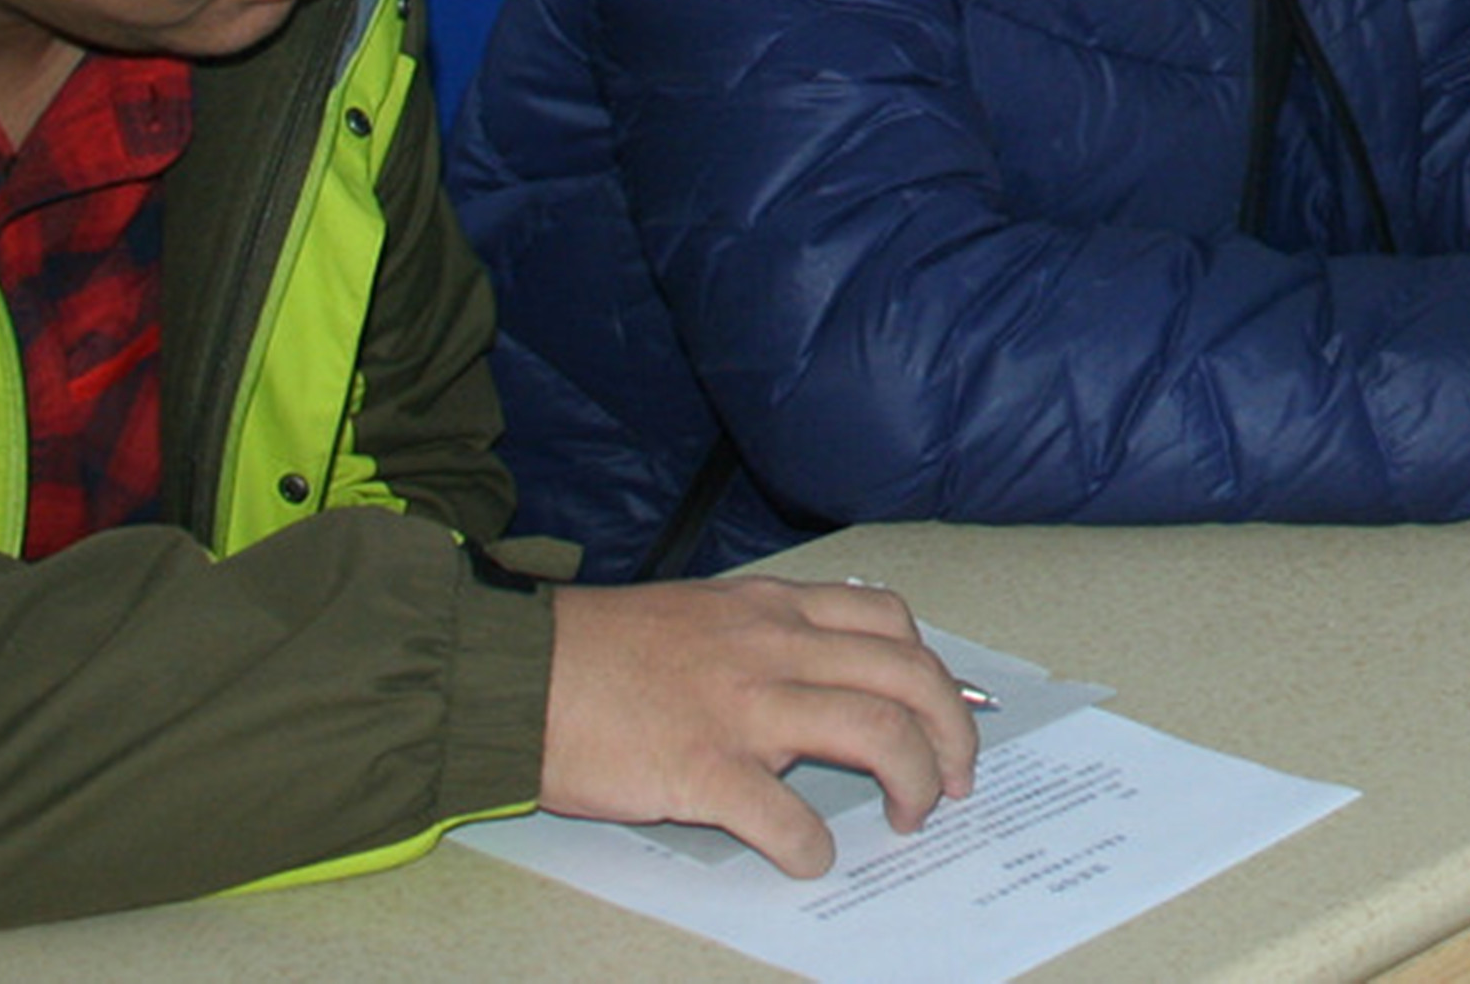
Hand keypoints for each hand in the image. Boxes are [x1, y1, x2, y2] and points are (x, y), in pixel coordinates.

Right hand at [538, 577, 980, 879]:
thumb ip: (762, 635)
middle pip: (907, 676)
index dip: (935, 671)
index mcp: (771, 608)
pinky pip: (787, 818)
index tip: (946, 712)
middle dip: (952, 731)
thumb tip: (818, 678)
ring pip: (875, 733)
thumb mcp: (697, 613)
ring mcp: (743, 707)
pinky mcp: (704, 770)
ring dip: (912, 781)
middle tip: (955, 780)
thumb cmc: (596, 651)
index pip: (889, 621)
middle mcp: (773, 646)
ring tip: (910, 817)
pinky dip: (813, 848)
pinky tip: (810, 861)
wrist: (515, 675)